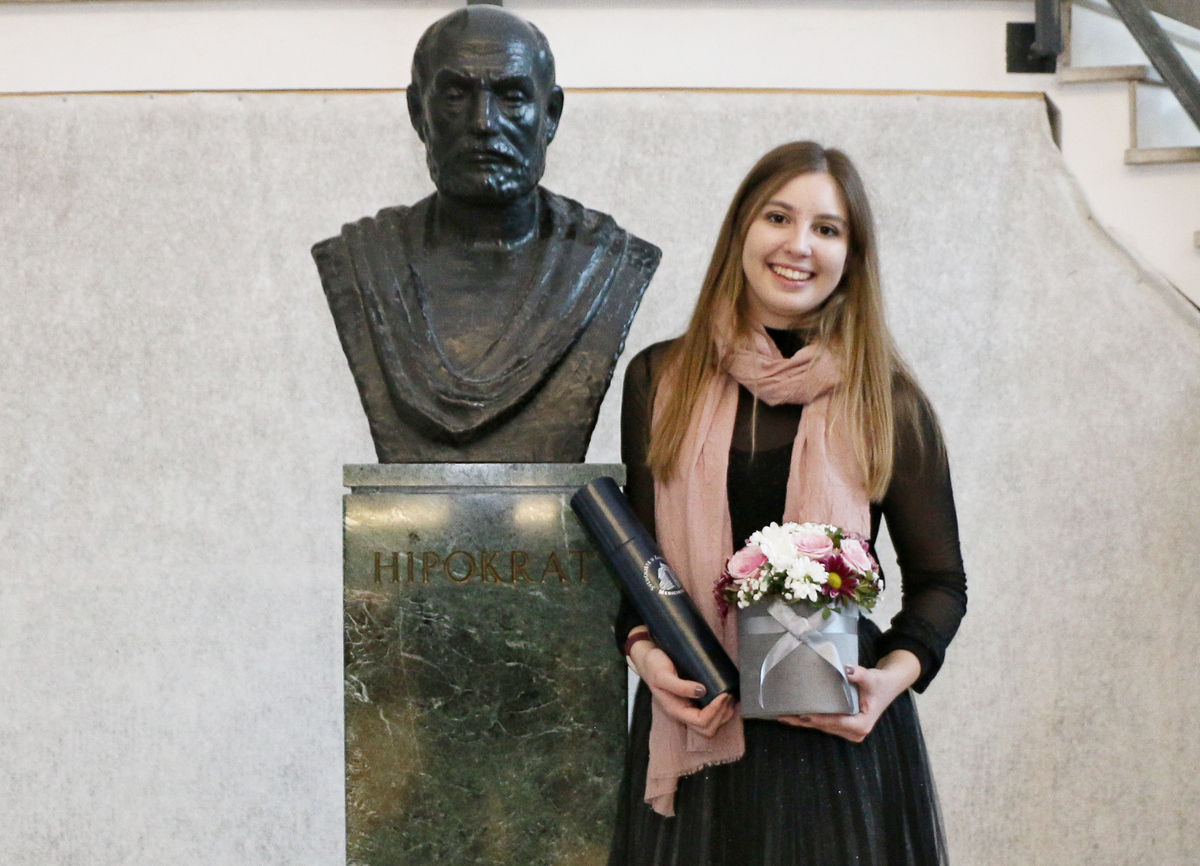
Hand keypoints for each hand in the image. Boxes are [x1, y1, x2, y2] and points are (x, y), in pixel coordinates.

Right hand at [629, 635, 734, 737]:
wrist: (647, 658)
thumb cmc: (653, 666)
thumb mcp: (662, 675)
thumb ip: (679, 686)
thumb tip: (701, 691)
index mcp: (676, 709)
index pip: (701, 721)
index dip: (715, 710)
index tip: (723, 694)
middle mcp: (684, 711)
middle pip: (708, 729)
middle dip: (722, 715)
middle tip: (728, 696)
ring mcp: (689, 706)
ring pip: (711, 724)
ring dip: (724, 714)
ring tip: (730, 696)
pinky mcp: (694, 699)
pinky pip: (711, 713)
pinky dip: (723, 708)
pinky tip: (726, 696)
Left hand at [777, 649, 920, 742]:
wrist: (888, 684)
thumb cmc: (880, 682)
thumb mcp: (871, 678)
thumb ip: (859, 674)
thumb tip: (846, 669)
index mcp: (862, 724)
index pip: (836, 721)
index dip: (819, 719)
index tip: (802, 715)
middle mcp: (856, 732)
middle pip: (826, 726)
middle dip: (805, 722)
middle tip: (783, 716)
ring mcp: (850, 732)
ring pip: (824, 727)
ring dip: (804, 722)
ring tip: (784, 716)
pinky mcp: (845, 727)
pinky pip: (826, 724)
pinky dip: (811, 719)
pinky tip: (795, 716)